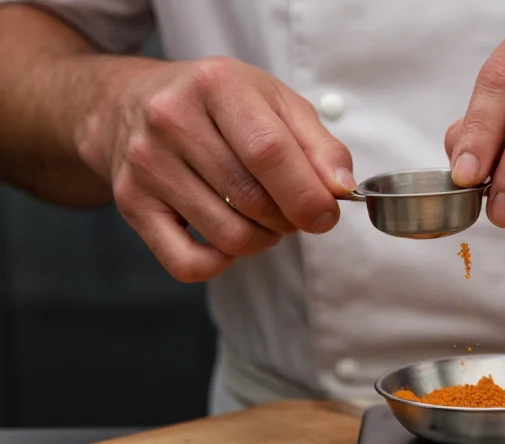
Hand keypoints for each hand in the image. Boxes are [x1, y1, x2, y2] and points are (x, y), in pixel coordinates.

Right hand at [76, 56, 354, 281]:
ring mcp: (147, 164)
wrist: (130, 102)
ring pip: (228, 236)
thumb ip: (318, 145)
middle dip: (289, 220)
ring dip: (261, 240)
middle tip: (291, 210)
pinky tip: (227, 240)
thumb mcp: (274, 103)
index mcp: (217, 85)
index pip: (270, 153)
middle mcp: (172, 120)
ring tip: (261, 218)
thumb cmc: (216, 105)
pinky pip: (186, 262)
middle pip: (253, 200)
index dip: (308, 195)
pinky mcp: (131, 203)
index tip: (326, 214)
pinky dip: (220, 263)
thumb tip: (341, 188)